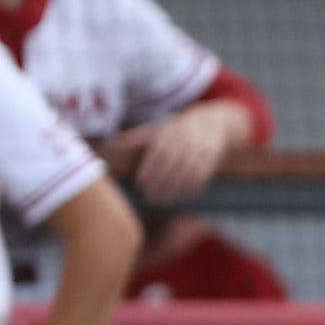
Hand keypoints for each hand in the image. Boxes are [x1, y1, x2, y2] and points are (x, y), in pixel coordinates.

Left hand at [109, 104, 236, 200]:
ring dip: (175, 189)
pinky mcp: (212, 159)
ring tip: (163, 200)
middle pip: (173, 164)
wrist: (214, 124)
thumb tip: (110, 146)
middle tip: (150, 197)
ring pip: (187, 172)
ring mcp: (201, 149)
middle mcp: (186, 139)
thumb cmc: (177, 130)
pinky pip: (201, 176)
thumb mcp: (156, 129)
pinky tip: (180, 195)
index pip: (159, 152)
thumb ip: (135, 139)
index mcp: (170, 132)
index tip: (141, 183)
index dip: (150, 169)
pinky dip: (190, 188)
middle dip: (161, 182)